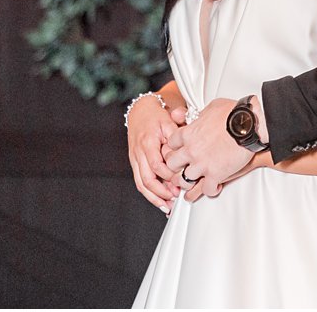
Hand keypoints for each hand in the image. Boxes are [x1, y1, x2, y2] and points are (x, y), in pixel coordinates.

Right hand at [127, 96, 185, 211]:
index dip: (168, 176)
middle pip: (147, 179)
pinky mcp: (134, 163)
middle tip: (175, 198)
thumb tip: (182, 156)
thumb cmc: (156, 116)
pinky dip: (149, 194)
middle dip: (161, 192)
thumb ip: (176, 138)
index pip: (156, 165)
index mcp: (148, 142)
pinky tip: (160, 201)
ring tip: (167, 206)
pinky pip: (139, 182)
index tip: (180, 180)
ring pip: (141, 184)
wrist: (140, 110)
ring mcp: (135, 159)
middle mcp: (138, 152)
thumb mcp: (169, 122)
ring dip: (154, 197)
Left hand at [162, 97, 254, 199]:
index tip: (178, 151)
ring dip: (188, 184)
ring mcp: (203, 164)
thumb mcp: (210, 107)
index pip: (170, 144)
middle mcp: (191, 150)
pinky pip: (207, 190)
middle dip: (175, 167)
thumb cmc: (233, 113)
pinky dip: (210, 190)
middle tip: (180, 169)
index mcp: (188, 133)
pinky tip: (213, 187)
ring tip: (191, 186)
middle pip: (171, 164)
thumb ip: (198, 114)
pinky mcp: (216, 174)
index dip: (174, 148)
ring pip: (183, 181)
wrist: (249, 123)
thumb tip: (194, 115)